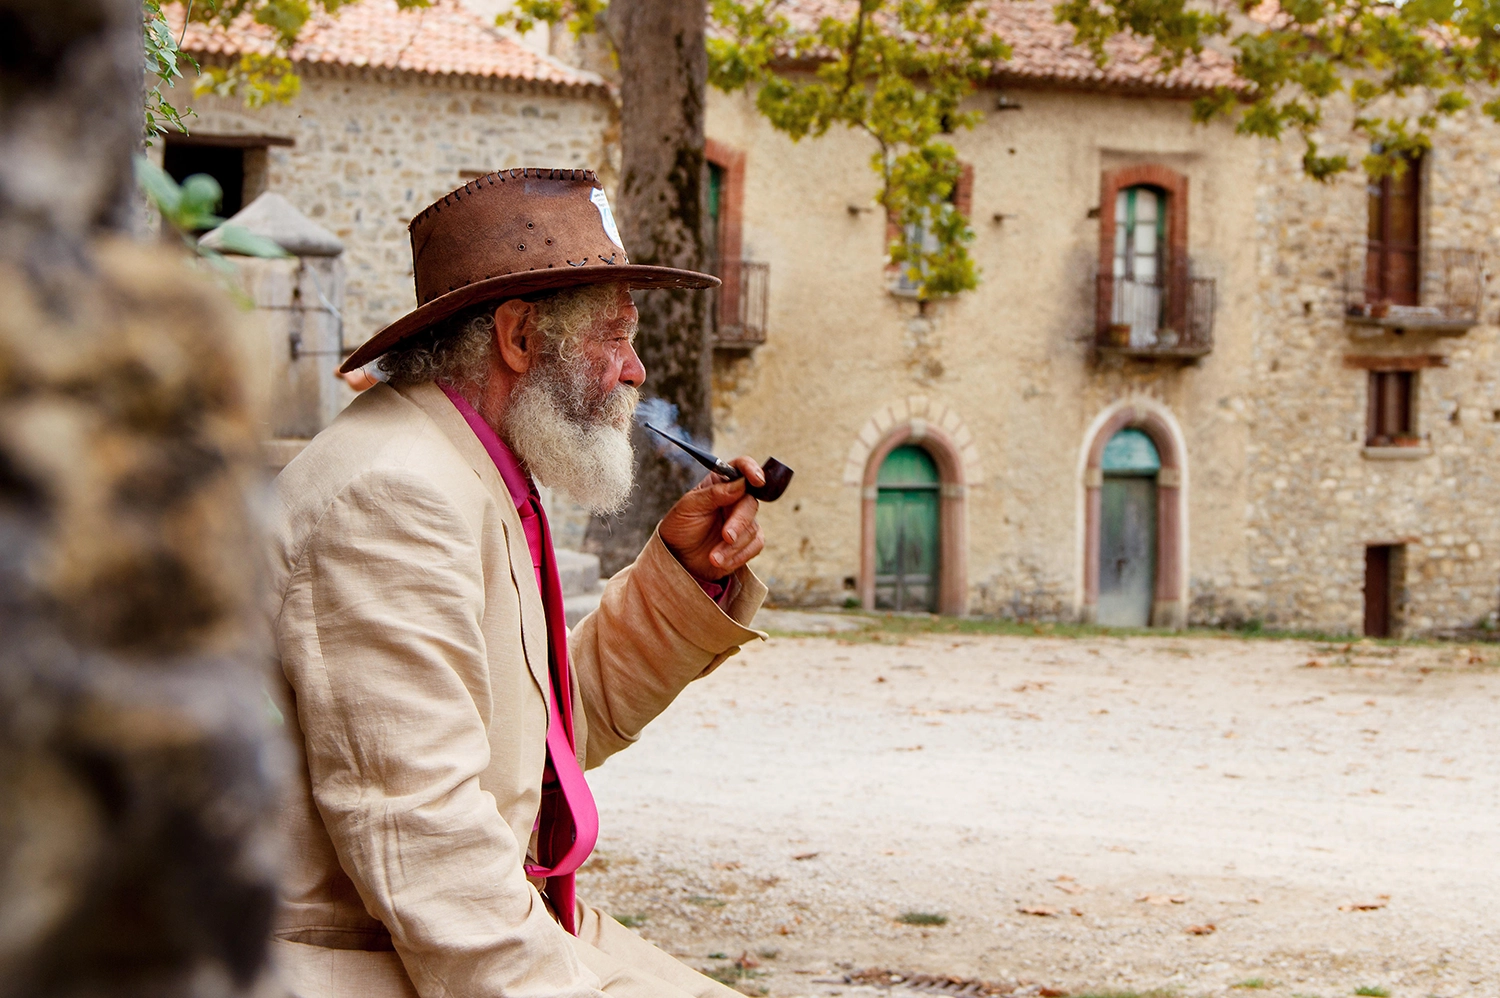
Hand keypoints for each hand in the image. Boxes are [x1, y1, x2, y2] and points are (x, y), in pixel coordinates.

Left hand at [659, 456, 765, 579]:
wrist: (678, 558)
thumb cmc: (680, 527)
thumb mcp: (689, 507)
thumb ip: (714, 494)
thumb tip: (740, 484)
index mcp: (720, 484)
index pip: (741, 468)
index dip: (751, 469)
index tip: (757, 479)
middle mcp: (735, 499)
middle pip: (750, 503)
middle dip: (738, 522)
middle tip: (726, 536)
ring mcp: (743, 520)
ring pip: (752, 528)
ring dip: (733, 546)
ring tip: (713, 557)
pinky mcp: (747, 542)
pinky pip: (755, 545)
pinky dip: (738, 555)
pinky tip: (720, 561)